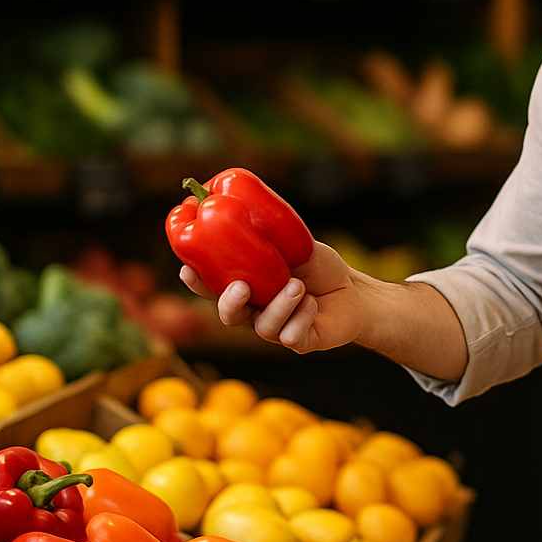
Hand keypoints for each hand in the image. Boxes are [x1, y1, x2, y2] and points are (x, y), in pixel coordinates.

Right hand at [180, 240, 362, 353]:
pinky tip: (313, 305)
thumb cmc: (318, 266)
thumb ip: (270, 232)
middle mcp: (255, 311)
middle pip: (228, 315)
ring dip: (280, 305)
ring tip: (298, 286)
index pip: (213, 287)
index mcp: (247, 286)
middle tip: (242, 286)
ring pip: (262, 327)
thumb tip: (245, 200)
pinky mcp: (297, 342)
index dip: (196, 282)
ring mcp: (275, 329)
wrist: (353, 290)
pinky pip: (290, 337)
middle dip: (229, 303)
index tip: (187, 269)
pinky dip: (302, 317)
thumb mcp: (294, 243)